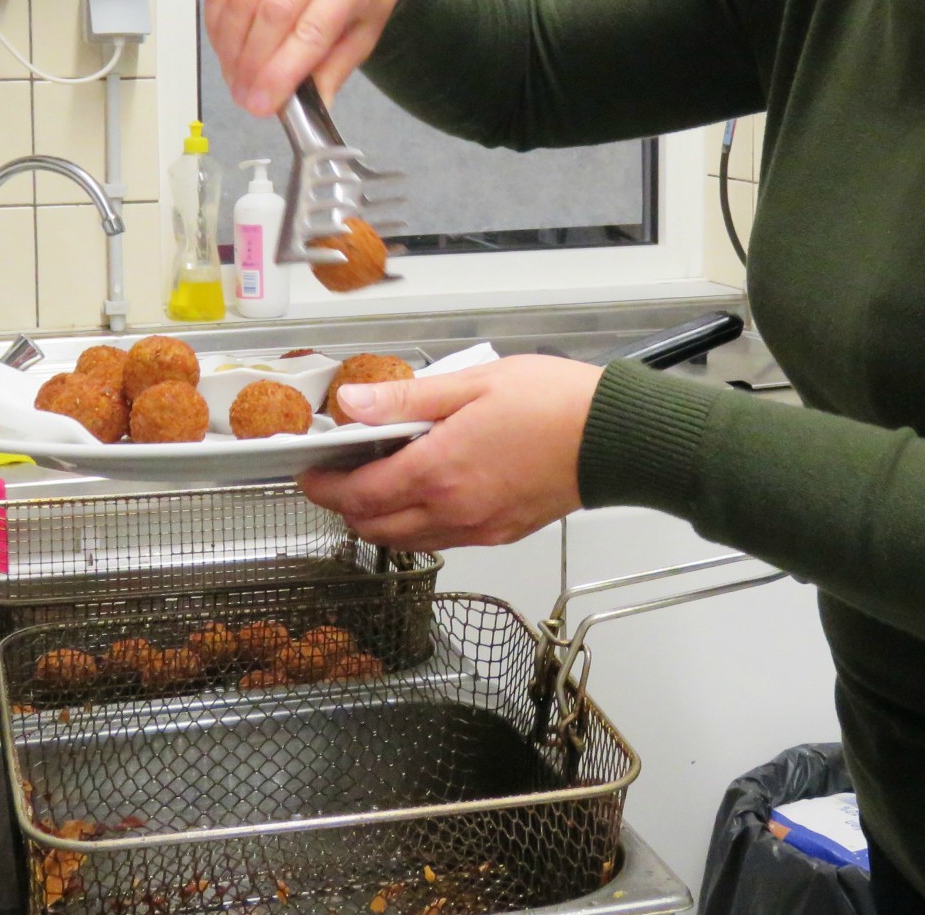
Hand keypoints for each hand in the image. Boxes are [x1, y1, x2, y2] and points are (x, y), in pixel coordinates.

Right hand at [203, 0, 407, 116]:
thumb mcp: (360, 38)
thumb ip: (331, 72)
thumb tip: (305, 111)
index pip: (310, 31)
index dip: (281, 72)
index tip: (261, 105)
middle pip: (270, 13)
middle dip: (252, 65)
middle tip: (244, 98)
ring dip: (231, 48)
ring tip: (235, 80)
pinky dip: (218, 26)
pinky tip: (226, 51)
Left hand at [299, 355, 603, 549]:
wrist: (613, 438)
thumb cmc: (554, 404)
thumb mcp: (472, 382)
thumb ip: (407, 398)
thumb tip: (355, 404)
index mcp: (439, 471)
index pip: (359, 494)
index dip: (325, 487)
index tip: (311, 473)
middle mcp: (454, 510)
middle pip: (375, 528)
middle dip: (344, 508)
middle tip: (334, 482)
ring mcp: (478, 528)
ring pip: (407, 541)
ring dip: (379, 521)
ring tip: (374, 486)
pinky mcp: (500, 533)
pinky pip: (443, 541)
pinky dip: (417, 527)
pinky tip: (424, 496)